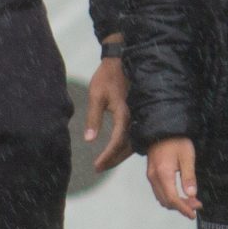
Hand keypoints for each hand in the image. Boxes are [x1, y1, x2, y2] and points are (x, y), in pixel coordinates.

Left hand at [84, 56, 132, 171]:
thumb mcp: (96, 96)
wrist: (121, 60)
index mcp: (124, 113)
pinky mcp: (138, 113)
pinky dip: (127, 146)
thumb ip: (93, 118)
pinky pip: (135, 135)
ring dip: (120, 154)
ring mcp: (139, 115)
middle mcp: (135, 117)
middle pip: (127, 147)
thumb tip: (89, 140)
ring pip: (133, 142)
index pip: (117, 142)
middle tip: (99, 168)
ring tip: (106, 162)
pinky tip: (118, 150)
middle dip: (114, 159)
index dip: (108, 156)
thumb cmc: (107, 76)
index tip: (97, 166)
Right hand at [146, 137, 199, 217]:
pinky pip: (159, 192)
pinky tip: (179, 194)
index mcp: (163, 174)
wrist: (162, 129)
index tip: (193, 214)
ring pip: (161, 198)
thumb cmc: (176, 140)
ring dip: (175, 203)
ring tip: (190, 200)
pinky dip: (169, 197)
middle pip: (166, 201)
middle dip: (181, 206)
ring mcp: (151, 176)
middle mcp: (154, 177)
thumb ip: (189, 176)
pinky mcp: (151, 174)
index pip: (172, 199)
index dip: (183, 208)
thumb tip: (191, 194)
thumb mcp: (187, 156)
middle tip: (196, 205)